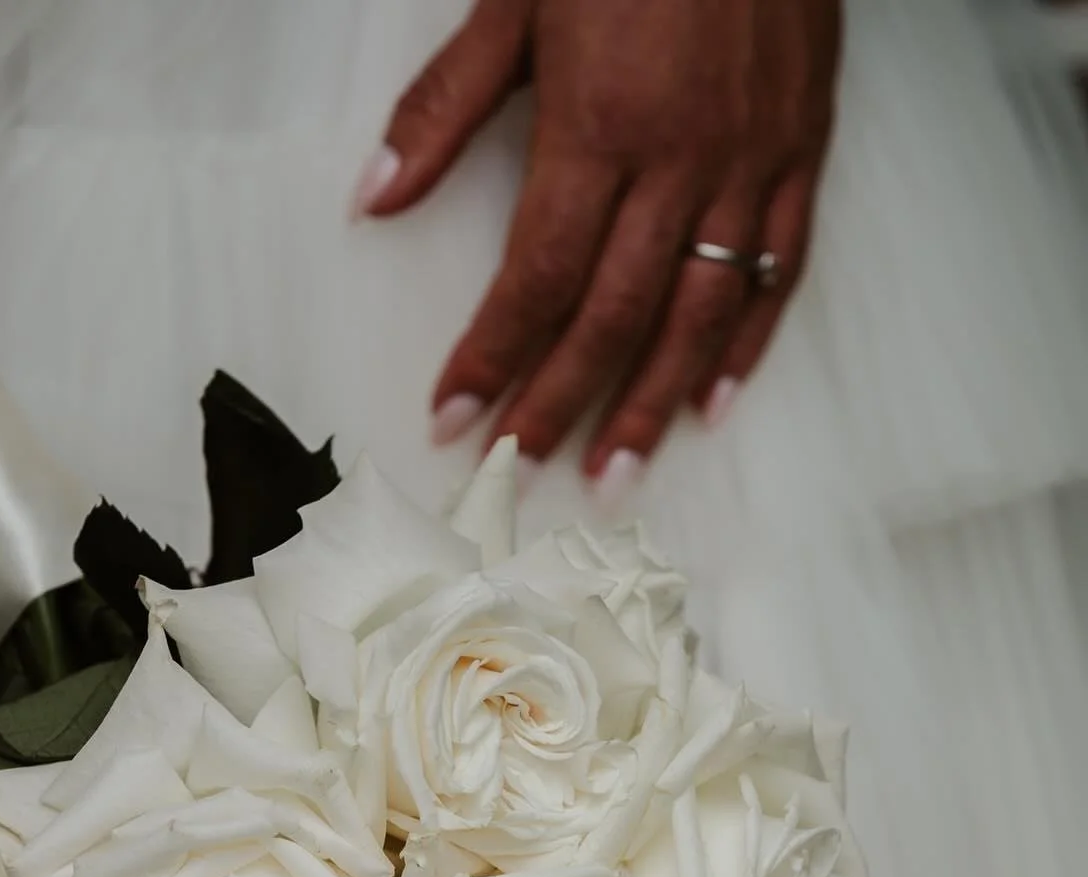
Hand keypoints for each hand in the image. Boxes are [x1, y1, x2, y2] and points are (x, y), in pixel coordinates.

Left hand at [356, 0, 839, 490]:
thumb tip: (374, 197)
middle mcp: (680, 159)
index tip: (453, 418)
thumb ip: (444, 107)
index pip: (538, 277)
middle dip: (561, 403)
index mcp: (600, 125)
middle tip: (522, 468)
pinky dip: (744, 343)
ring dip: (652, 404)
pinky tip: (712, 402)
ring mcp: (748, 160)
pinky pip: (776, 269)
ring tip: (616, 471)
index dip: (492, 358)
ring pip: (698, 314)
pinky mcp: (799, 148)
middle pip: (614, 316)